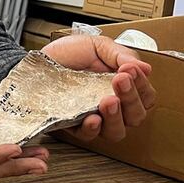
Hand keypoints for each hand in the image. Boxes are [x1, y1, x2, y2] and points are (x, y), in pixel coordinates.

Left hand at [41, 35, 155, 142]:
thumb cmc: (68, 54)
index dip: (142, 85)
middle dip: (131, 98)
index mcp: (122, 87)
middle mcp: (112, 106)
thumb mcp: (97, 46)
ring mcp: (95, 117)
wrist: (37, 61)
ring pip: (117, 131)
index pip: (145, 96)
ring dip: (116, 117)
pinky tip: (93, 118)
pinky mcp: (74, 126)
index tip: (130, 70)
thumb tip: (146, 68)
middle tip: (120, 80)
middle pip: (136, 116)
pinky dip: (93, 129)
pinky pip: (89, 136)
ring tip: (109, 100)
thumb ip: (121, 55)